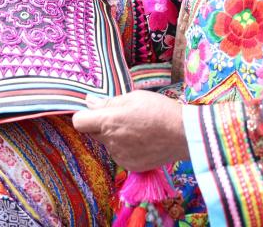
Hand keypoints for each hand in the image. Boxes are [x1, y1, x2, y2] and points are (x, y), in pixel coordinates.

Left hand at [72, 91, 187, 170]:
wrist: (183, 135)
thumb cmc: (158, 110)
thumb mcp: (132, 97)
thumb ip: (107, 102)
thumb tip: (89, 102)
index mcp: (108, 122)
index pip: (79, 122)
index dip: (84, 115)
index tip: (93, 111)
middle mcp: (111, 142)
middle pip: (93, 133)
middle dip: (101, 125)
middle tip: (121, 117)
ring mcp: (120, 156)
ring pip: (108, 144)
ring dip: (114, 137)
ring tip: (136, 128)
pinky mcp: (130, 166)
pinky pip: (120, 154)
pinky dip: (126, 148)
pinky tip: (142, 141)